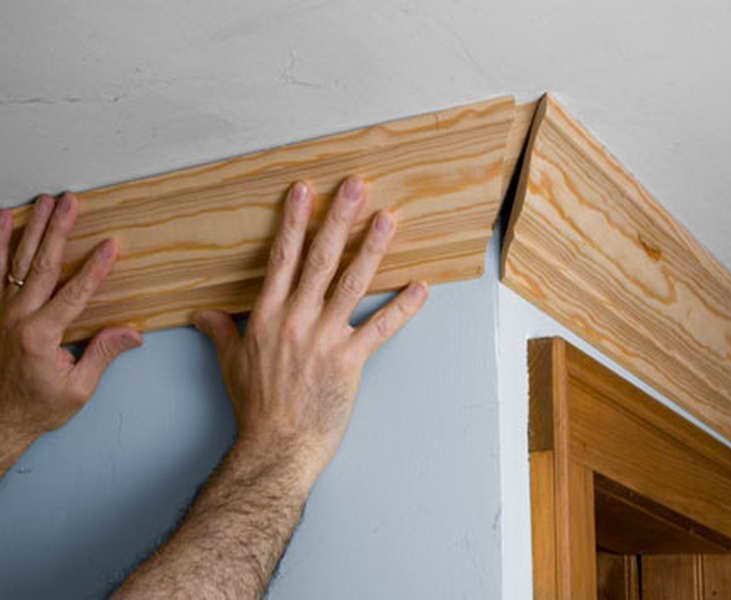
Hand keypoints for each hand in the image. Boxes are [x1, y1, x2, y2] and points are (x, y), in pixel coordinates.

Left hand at [0, 193, 141, 450]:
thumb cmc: (37, 408)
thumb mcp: (78, 388)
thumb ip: (102, 354)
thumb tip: (132, 333)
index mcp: (41, 335)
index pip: (74, 293)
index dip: (95, 268)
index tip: (111, 245)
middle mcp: (16, 317)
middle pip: (43, 264)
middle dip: (58, 230)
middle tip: (71, 202)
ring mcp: (0, 311)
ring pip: (17, 260)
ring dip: (31, 228)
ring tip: (43, 201)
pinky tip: (3, 219)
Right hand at [193, 177, 427, 486]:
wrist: (277, 444)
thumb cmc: (255, 405)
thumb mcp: (230, 364)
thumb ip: (221, 331)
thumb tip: (203, 314)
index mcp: (269, 314)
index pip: (282, 257)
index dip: (294, 221)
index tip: (305, 191)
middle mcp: (297, 318)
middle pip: (320, 258)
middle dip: (338, 218)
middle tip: (356, 185)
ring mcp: (325, 338)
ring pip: (352, 283)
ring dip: (373, 248)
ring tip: (388, 218)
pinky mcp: (350, 360)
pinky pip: (381, 328)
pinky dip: (403, 307)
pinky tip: (421, 287)